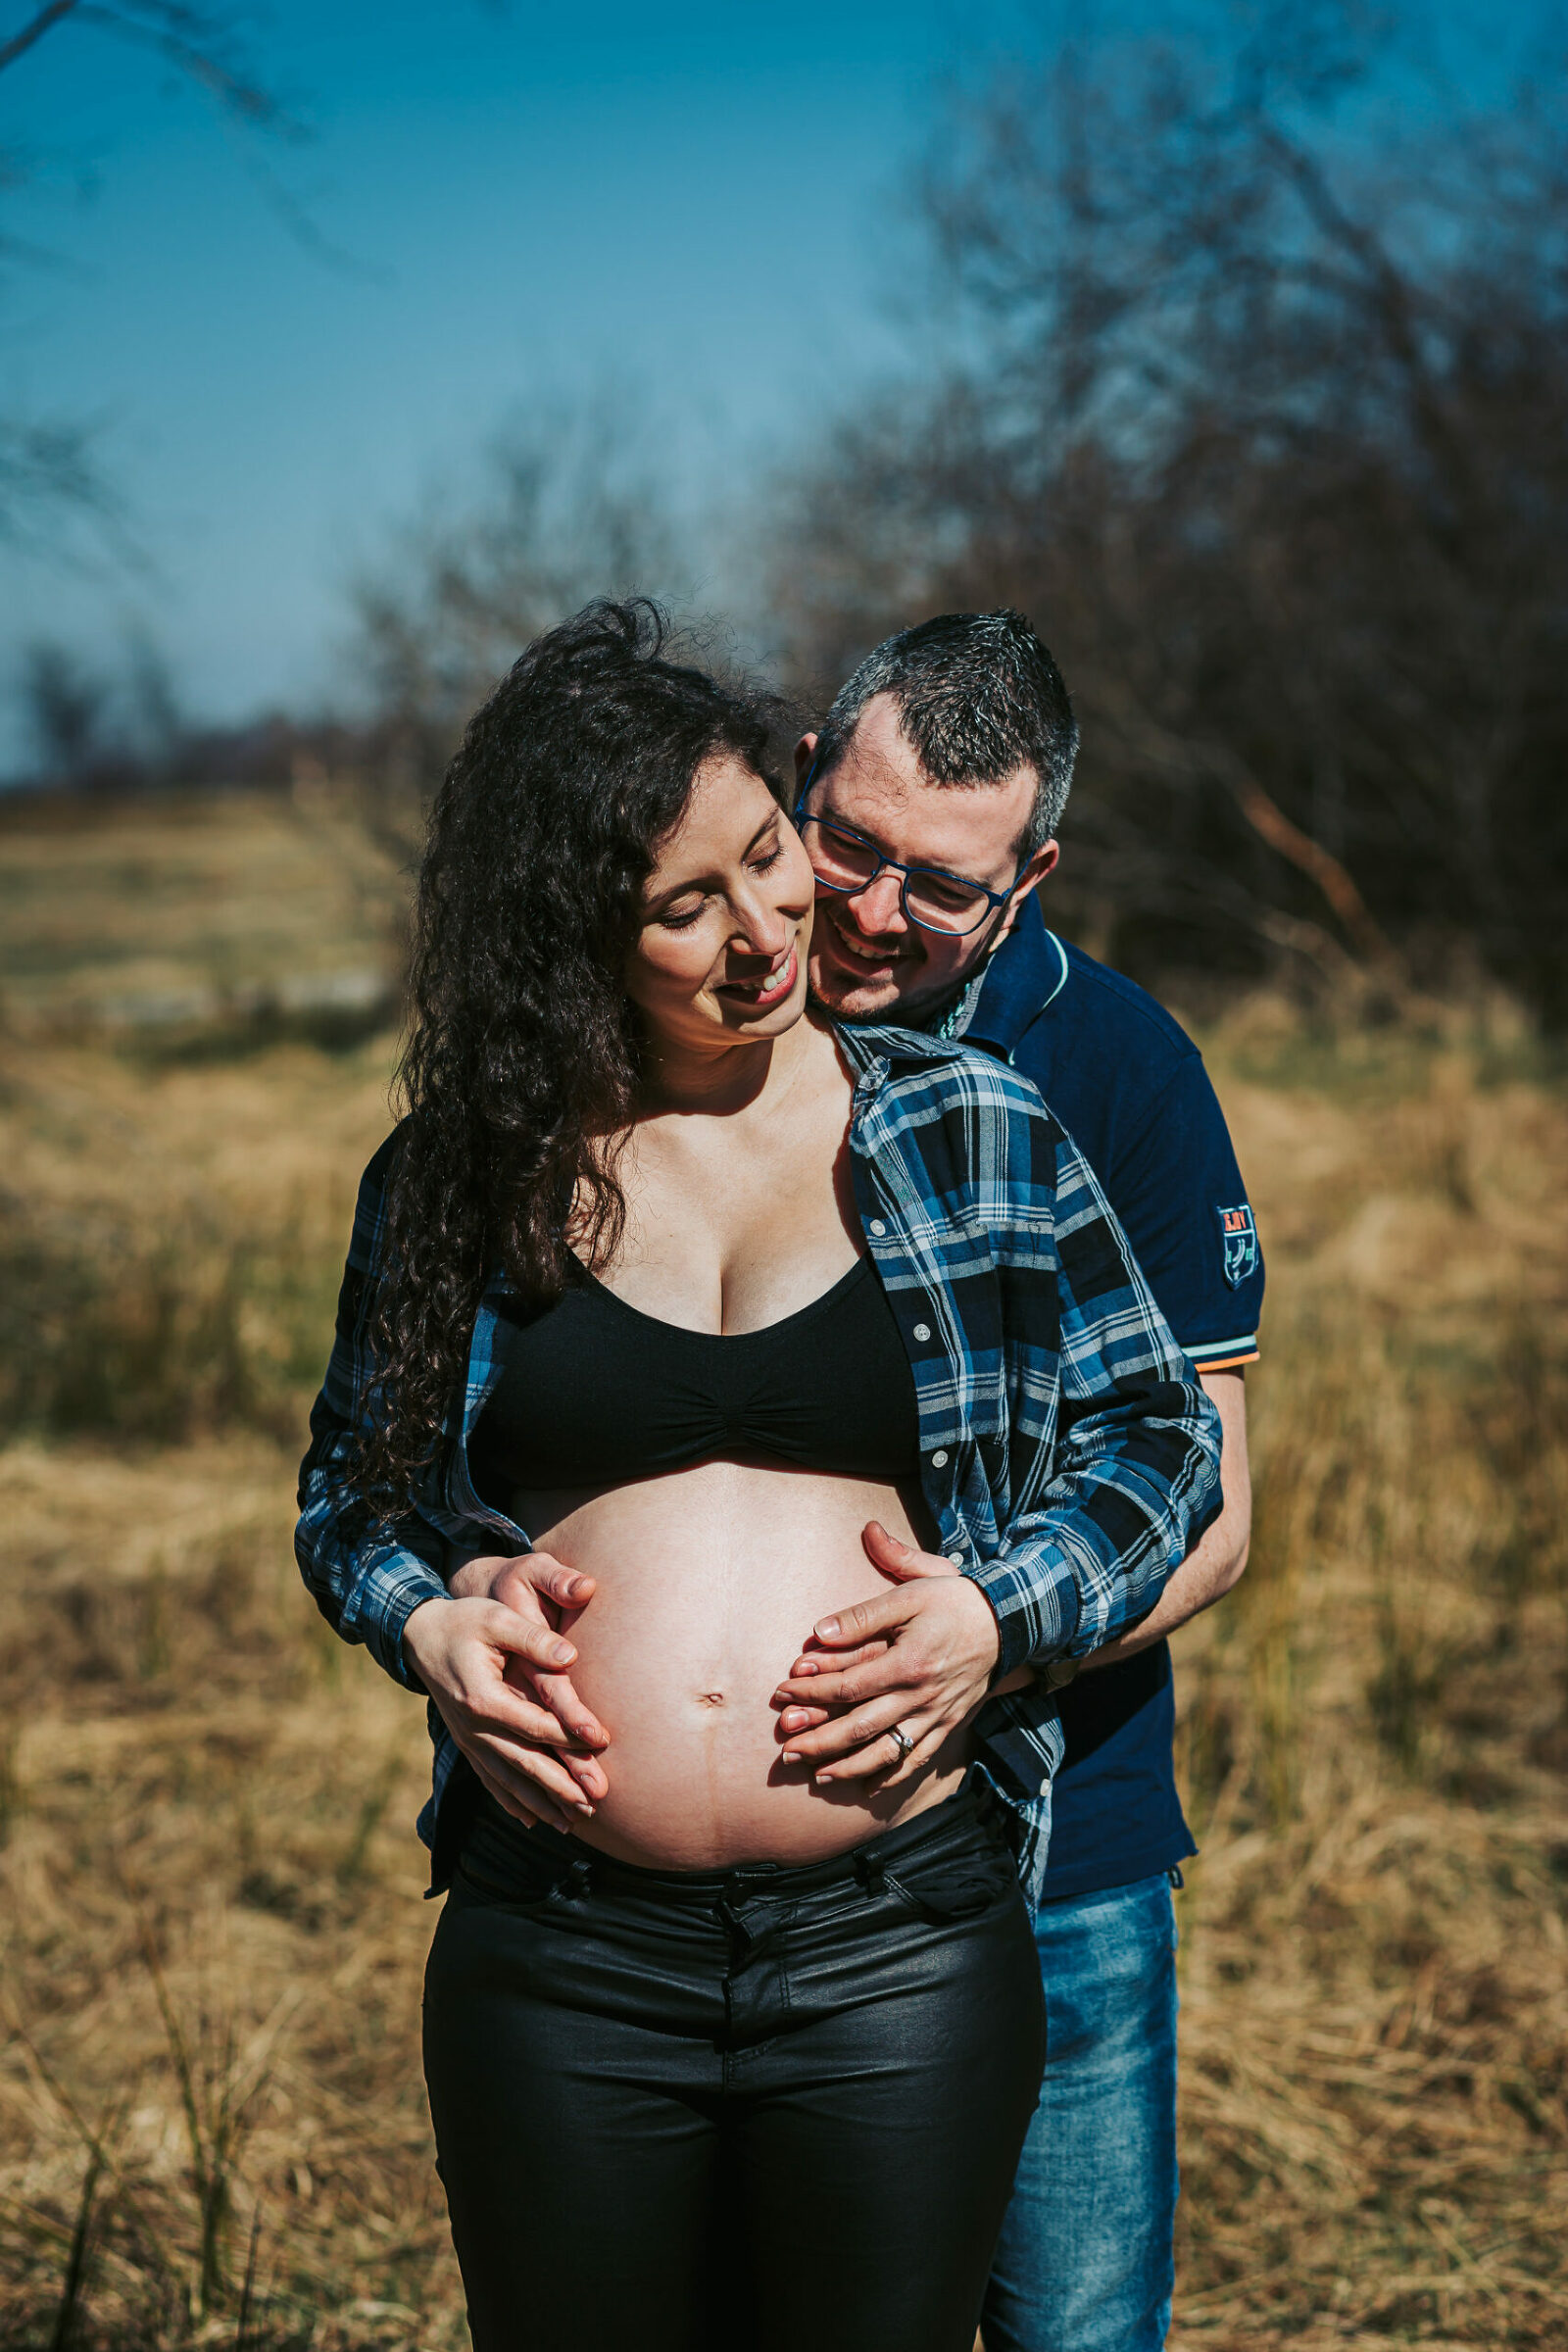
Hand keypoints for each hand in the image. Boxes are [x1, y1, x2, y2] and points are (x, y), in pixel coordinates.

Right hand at [404, 1554, 608, 1833]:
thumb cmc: (464, 1622)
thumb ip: (533, 1638)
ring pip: (508, 1780)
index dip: (568, 1734)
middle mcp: (474, 1728)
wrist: (420, 1636)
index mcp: (483, 1698)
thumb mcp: (497, 1619)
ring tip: (573, 1823)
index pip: (534, 1724)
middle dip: (560, 1786)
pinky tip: (533, 1820)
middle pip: (523, 1763)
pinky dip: (512, 1802)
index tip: (601, 1742)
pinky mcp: (467, 1744)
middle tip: (594, 1803)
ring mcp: (469, 1741)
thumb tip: (571, 1655)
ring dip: (541, 1803)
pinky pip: (490, 1780)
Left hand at [770, 1522, 1004, 1788]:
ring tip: (818, 1776)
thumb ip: (863, 1613)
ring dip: (850, 1768)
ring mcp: (936, 1715)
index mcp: (908, 1662)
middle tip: (787, 1753)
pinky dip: (893, 1775)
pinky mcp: (949, 1725)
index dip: (811, 1693)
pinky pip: (919, 1759)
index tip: (782, 1694)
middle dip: (820, 1743)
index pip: (848, 1686)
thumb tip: (819, 1631)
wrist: (1008, 1621)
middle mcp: (921, 1696)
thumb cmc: (953, 1601)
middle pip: (861, 1728)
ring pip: (888, 1752)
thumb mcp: (911, 1591)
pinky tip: (868, 1786)